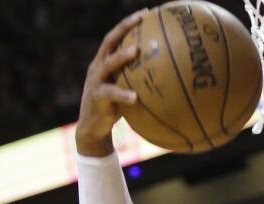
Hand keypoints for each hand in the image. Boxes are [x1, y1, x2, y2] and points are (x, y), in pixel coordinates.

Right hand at [75, 11, 143, 155]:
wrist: (93, 129)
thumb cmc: (115, 108)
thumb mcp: (127, 90)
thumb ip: (140, 81)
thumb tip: (170, 77)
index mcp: (104, 62)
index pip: (116, 37)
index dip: (128, 24)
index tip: (146, 13)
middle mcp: (98, 67)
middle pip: (109, 41)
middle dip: (124, 28)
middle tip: (141, 19)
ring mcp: (95, 81)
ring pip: (108, 64)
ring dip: (121, 56)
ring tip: (135, 51)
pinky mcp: (96, 98)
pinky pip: (110, 94)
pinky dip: (123, 94)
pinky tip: (136, 97)